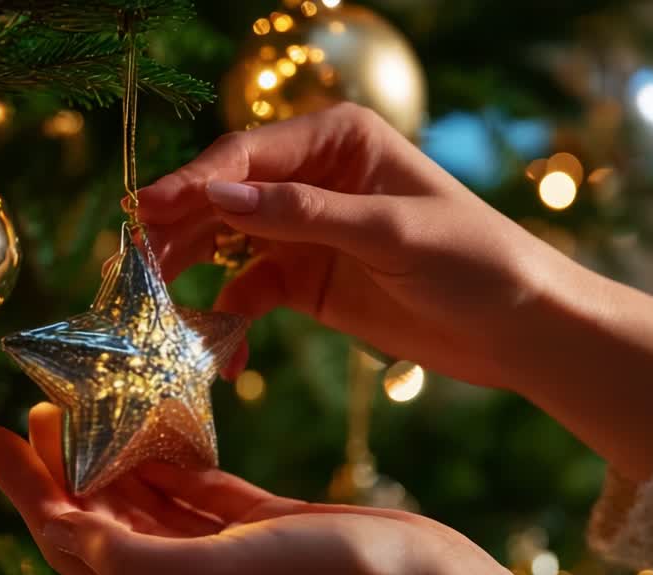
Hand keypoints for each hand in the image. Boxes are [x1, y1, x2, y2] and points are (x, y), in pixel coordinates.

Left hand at [0, 403, 542, 574]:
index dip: (28, 491)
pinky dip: (169, 453)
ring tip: (80, 402)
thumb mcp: (217, 573)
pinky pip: (196, 485)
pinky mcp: (257, 526)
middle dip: (66, 465)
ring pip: (148, 499)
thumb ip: (129, 552)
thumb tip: (56, 525)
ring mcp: (222, 557)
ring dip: (113, 454)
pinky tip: (145, 418)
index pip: (73, 546)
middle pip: (103, 519)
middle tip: (37, 404)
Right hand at [135, 102, 555, 388]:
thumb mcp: (389, 231)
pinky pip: (249, 295)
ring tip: (155, 311)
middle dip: (180, 231)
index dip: (194, 183)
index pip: (248, 155)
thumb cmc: (473, 261)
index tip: (147, 213)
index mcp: (337, 141)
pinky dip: (229, 321)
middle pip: (226, 197)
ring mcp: (307, 233)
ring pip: (228, 246)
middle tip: (133, 268)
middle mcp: (314, 179)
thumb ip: (301, 214)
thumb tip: (215, 194)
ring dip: (192, 276)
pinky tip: (222, 355)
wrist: (519, 328)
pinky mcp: (308, 283)